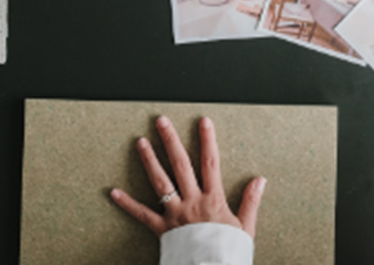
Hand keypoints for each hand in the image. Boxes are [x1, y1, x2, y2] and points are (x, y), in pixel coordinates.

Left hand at [110, 115, 265, 236]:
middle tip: (161, 121)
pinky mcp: (162, 230)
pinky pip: (142, 215)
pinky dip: (127, 204)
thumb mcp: (246, 228)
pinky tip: (113, 192)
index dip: (208, 140)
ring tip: (140, 142)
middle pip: (180, 166)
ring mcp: (175, 215)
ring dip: (149, 161)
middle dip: (170, 141)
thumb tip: (260, 180)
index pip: (210, 163)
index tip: (204, 121)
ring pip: (160, 183)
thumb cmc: (228, 253)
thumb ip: (251, 201)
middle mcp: (192, 203)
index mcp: (213, 200)